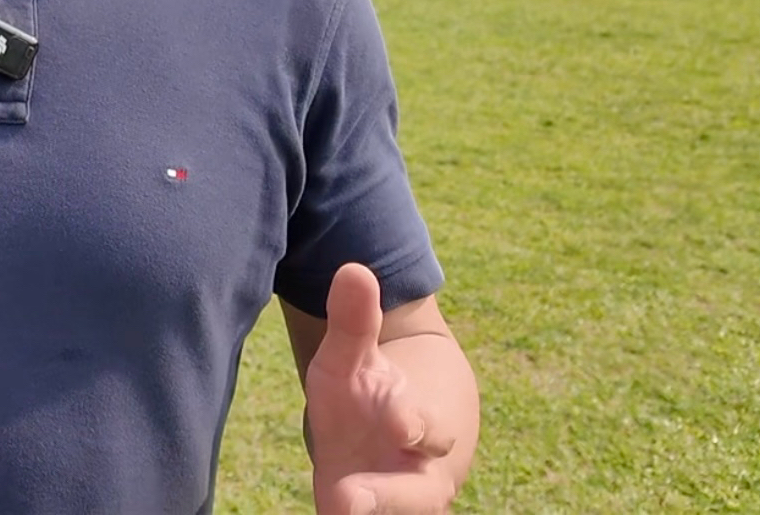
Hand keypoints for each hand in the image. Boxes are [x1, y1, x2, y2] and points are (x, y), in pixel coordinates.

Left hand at [308, 264, 457, 514]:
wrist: (393, 441)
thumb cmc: (372, 395)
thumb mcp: (355, 359)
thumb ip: (354, 321)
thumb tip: (353, 268)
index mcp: (422, 430)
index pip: (425, 429)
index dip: (412, 424)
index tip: (398, 422)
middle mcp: (416, 480)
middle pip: (416, 498)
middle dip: (387, 499)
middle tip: (348, 501)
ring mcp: (393, 509)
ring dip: (365, 513)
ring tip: (335, 512)